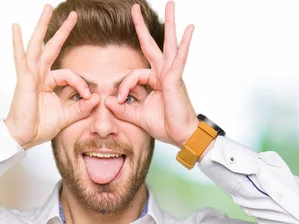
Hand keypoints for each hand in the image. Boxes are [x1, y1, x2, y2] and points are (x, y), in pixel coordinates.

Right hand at [5, 5, 99, 149]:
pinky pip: (21, 58)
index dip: (81, 84)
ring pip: (37, 45)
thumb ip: (82, 107)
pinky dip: (17, 42)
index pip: (70, 75)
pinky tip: (15, 27)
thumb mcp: (68, 116)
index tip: (88, 97)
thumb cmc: (40, 126)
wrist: (24, 137)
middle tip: (74, 15)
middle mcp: (39, 75)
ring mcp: (30, 75)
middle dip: (63, 31)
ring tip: (47, 9)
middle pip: (52, 47)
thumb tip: (97, 98)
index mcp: (49, 82)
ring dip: (43, 27)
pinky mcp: (24, 79)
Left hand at [105, 1, 197, 148]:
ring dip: (170, 23)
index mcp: (155, 81)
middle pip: (152, 45)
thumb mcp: (138, 116)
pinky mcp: (176, 79)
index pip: (133, 74)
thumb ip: (123, 108)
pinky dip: (185, 44)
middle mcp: (163, 74)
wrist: (181, 136)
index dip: (123, 86)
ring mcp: (171, 74)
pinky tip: (190, 29)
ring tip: (171, 4)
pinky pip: (179, 58)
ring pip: (168, 44)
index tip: (119, 100)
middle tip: (135, 7)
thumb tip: (108, 101)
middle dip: (142, 26)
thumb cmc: (165, 125)